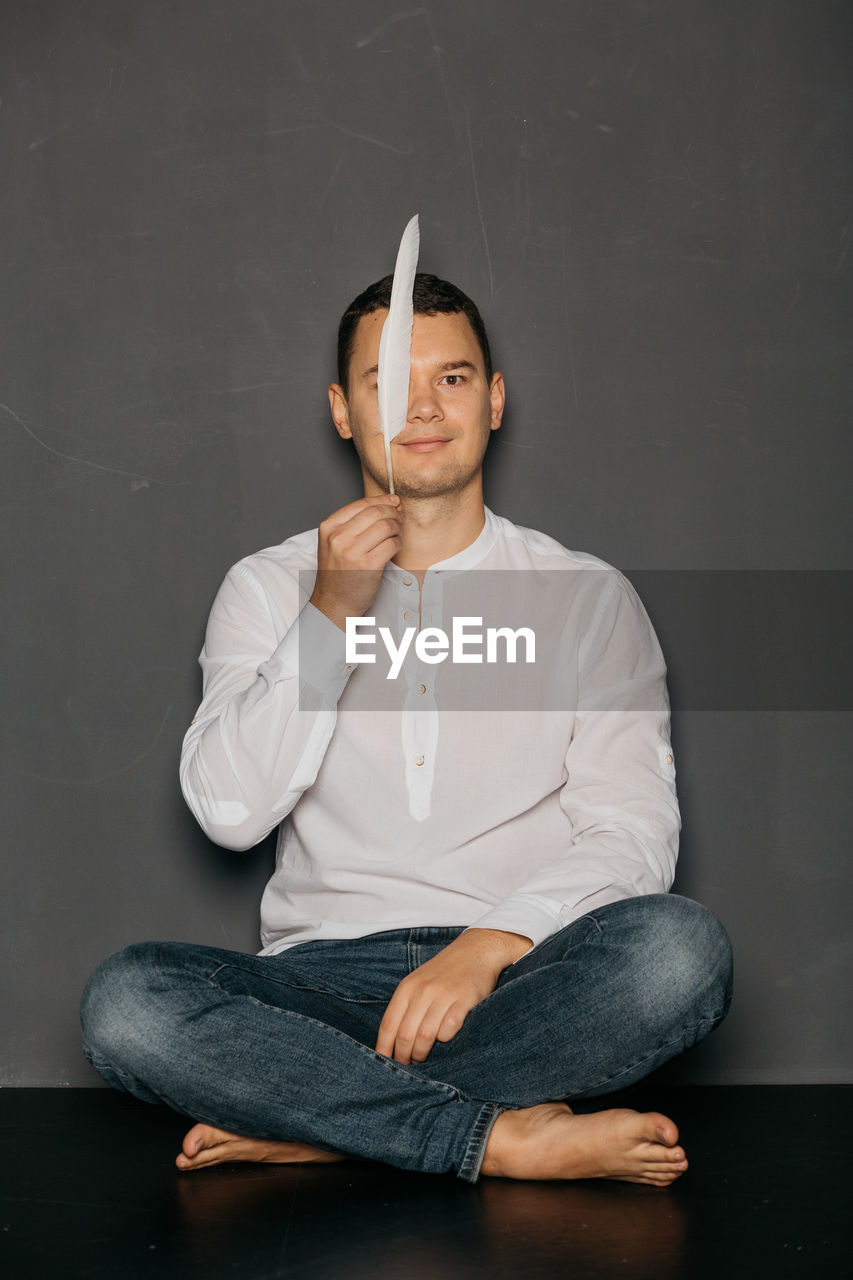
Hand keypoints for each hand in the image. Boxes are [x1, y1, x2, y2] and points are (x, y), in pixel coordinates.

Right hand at [310, 495, 401, 630]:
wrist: (334, 602)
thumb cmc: (338, 573)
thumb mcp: (335, 542)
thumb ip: (354, 523)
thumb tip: (388, 503)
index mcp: (329, 527)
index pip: (361, 503)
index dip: (382, 500)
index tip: (393, 501)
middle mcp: (338, 537)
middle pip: (376, 512)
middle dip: (393, 512)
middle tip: (399, 517)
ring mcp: (352, 551)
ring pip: (386, 526)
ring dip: (397, 528)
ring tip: (397, 534)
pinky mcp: (368, 565)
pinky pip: (392, 544)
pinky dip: (398, 543)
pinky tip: (396, 547)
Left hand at [375, 929, 531, 1064]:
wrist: (475, 950)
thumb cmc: (444, 972)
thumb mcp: (418, 983)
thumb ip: (406, 1007)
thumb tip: (392, 1043)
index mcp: (407, 987)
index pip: (388, 1025)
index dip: (385, 1049)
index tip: (385, 1065)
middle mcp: (423, 991)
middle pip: (405, 1035)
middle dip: (404, 1056)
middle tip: (408, 1064)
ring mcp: (444, 995)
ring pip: (425, 1036)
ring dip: (423, 1053)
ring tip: (424, 1057)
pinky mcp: (465, 1000)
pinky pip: (449, 1029)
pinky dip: (445, 1039)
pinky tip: (446, 1037)